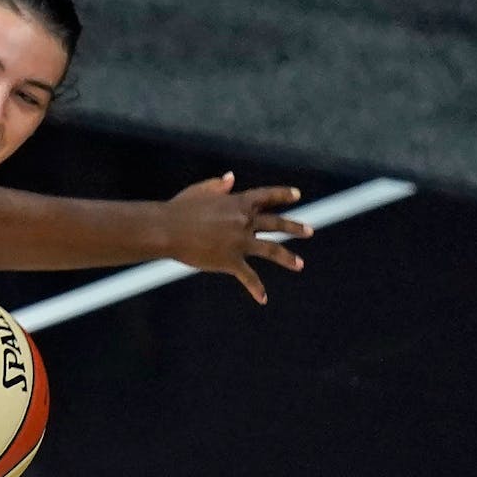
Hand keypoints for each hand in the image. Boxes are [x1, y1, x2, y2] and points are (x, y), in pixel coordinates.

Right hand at [166, 172, 312, 303]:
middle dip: (294, 227)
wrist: (166, 229)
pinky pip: (249, 277)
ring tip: (300, 264)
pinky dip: (256, 288)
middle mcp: (245, 221)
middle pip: (276, 223)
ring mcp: (240, 242)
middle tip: (309, 231)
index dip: (283, 195)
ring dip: (287, 257)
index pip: (267, 196)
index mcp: (238, 202)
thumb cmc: (178, 208)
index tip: (297, 195)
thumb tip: (232, 177)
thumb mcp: (199, 191)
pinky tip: (263, 299)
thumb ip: (218, 185)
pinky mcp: (231, 261)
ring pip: (272, 250)